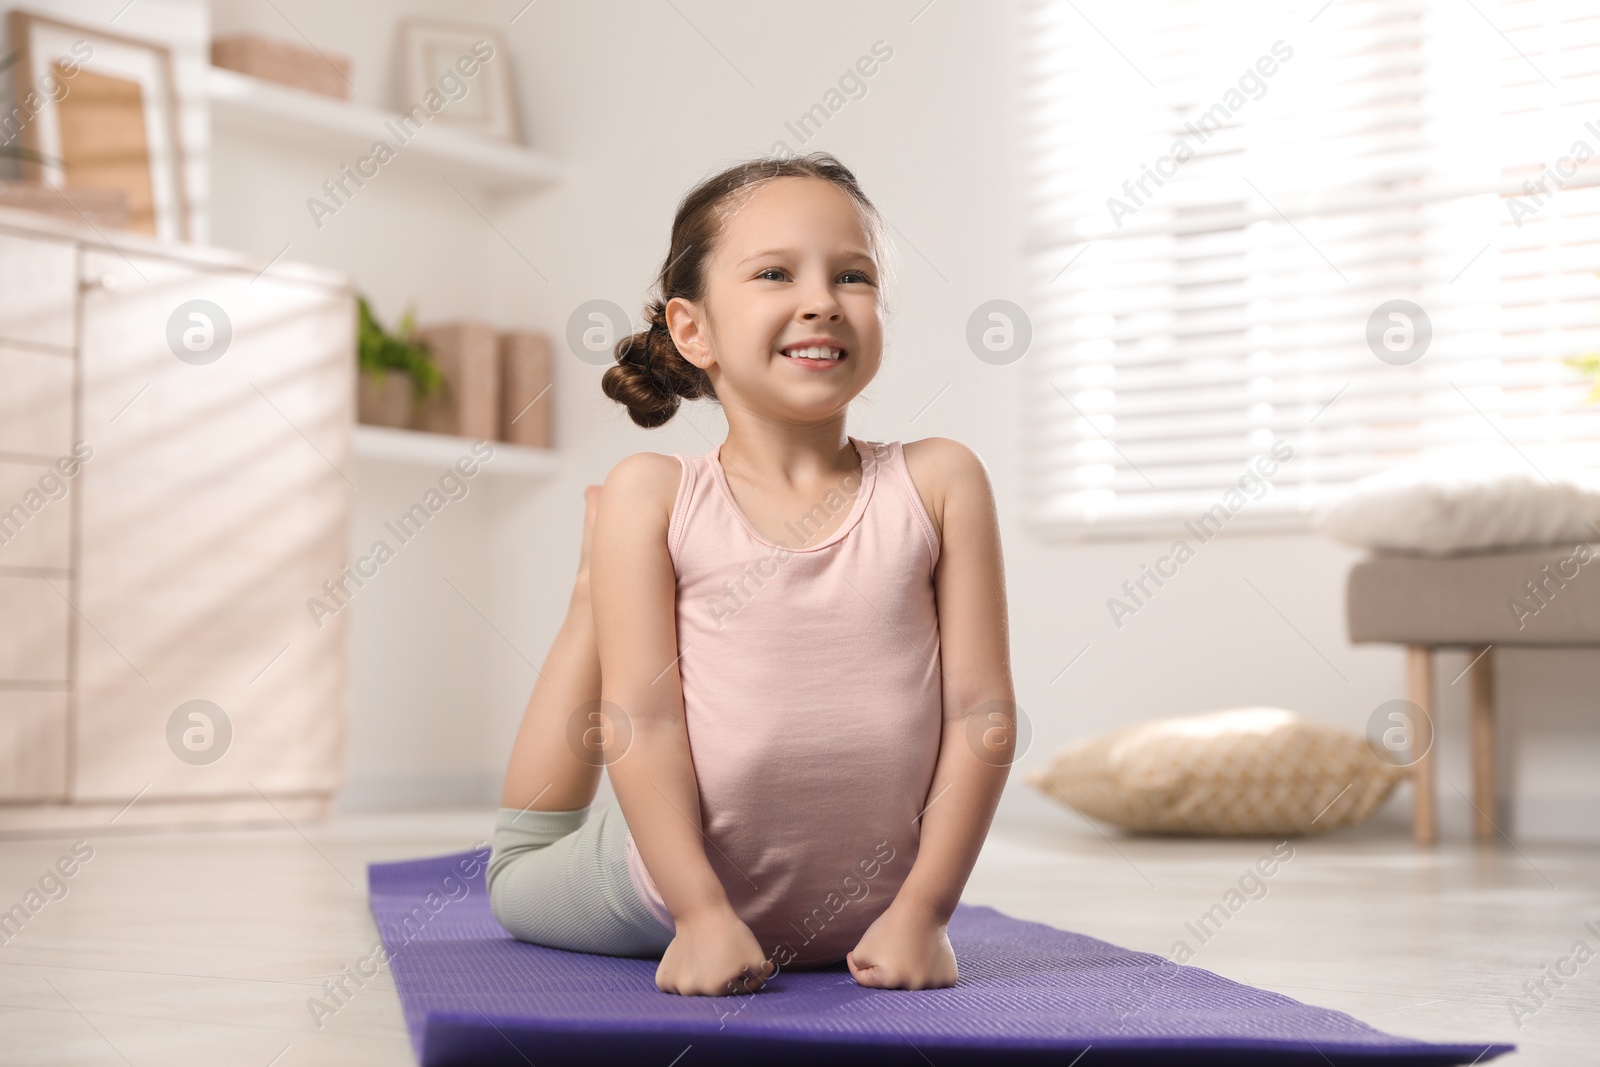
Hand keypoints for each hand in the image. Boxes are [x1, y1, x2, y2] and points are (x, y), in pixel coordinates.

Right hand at [656, 905, 774, 996]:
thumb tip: (761, 983)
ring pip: (693, 994)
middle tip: (719, 960)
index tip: (735, 960)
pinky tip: (687, 964)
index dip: (741, 977)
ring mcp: (675, 987)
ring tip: (703, 961)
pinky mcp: (662, 981)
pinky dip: (681, 981)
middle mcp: (693, 991)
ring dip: (700, 984)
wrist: (700, 913)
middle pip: (713, 996)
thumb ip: (761, 976)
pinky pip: (675, 989)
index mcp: (716, 989)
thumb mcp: (757, 955)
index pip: (735, 993)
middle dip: (720, 983)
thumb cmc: (730, 934)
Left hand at [846, 900, 957, 989]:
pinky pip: (934, 981)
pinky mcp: (949, 978)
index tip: (855, 954)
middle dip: (887, 970)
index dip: (858, 966)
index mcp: (890, 980)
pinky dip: (930, 972)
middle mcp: (913, 987)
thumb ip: (857, 966)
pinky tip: (928, 956)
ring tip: (911, 951)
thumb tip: (862, 975)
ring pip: (915, 983)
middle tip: (892, 949)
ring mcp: (933, 984)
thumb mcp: (861, 947)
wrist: (924, 909)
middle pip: (892, 984)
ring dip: (911, 972)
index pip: (866, 981)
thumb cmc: (890, 927)